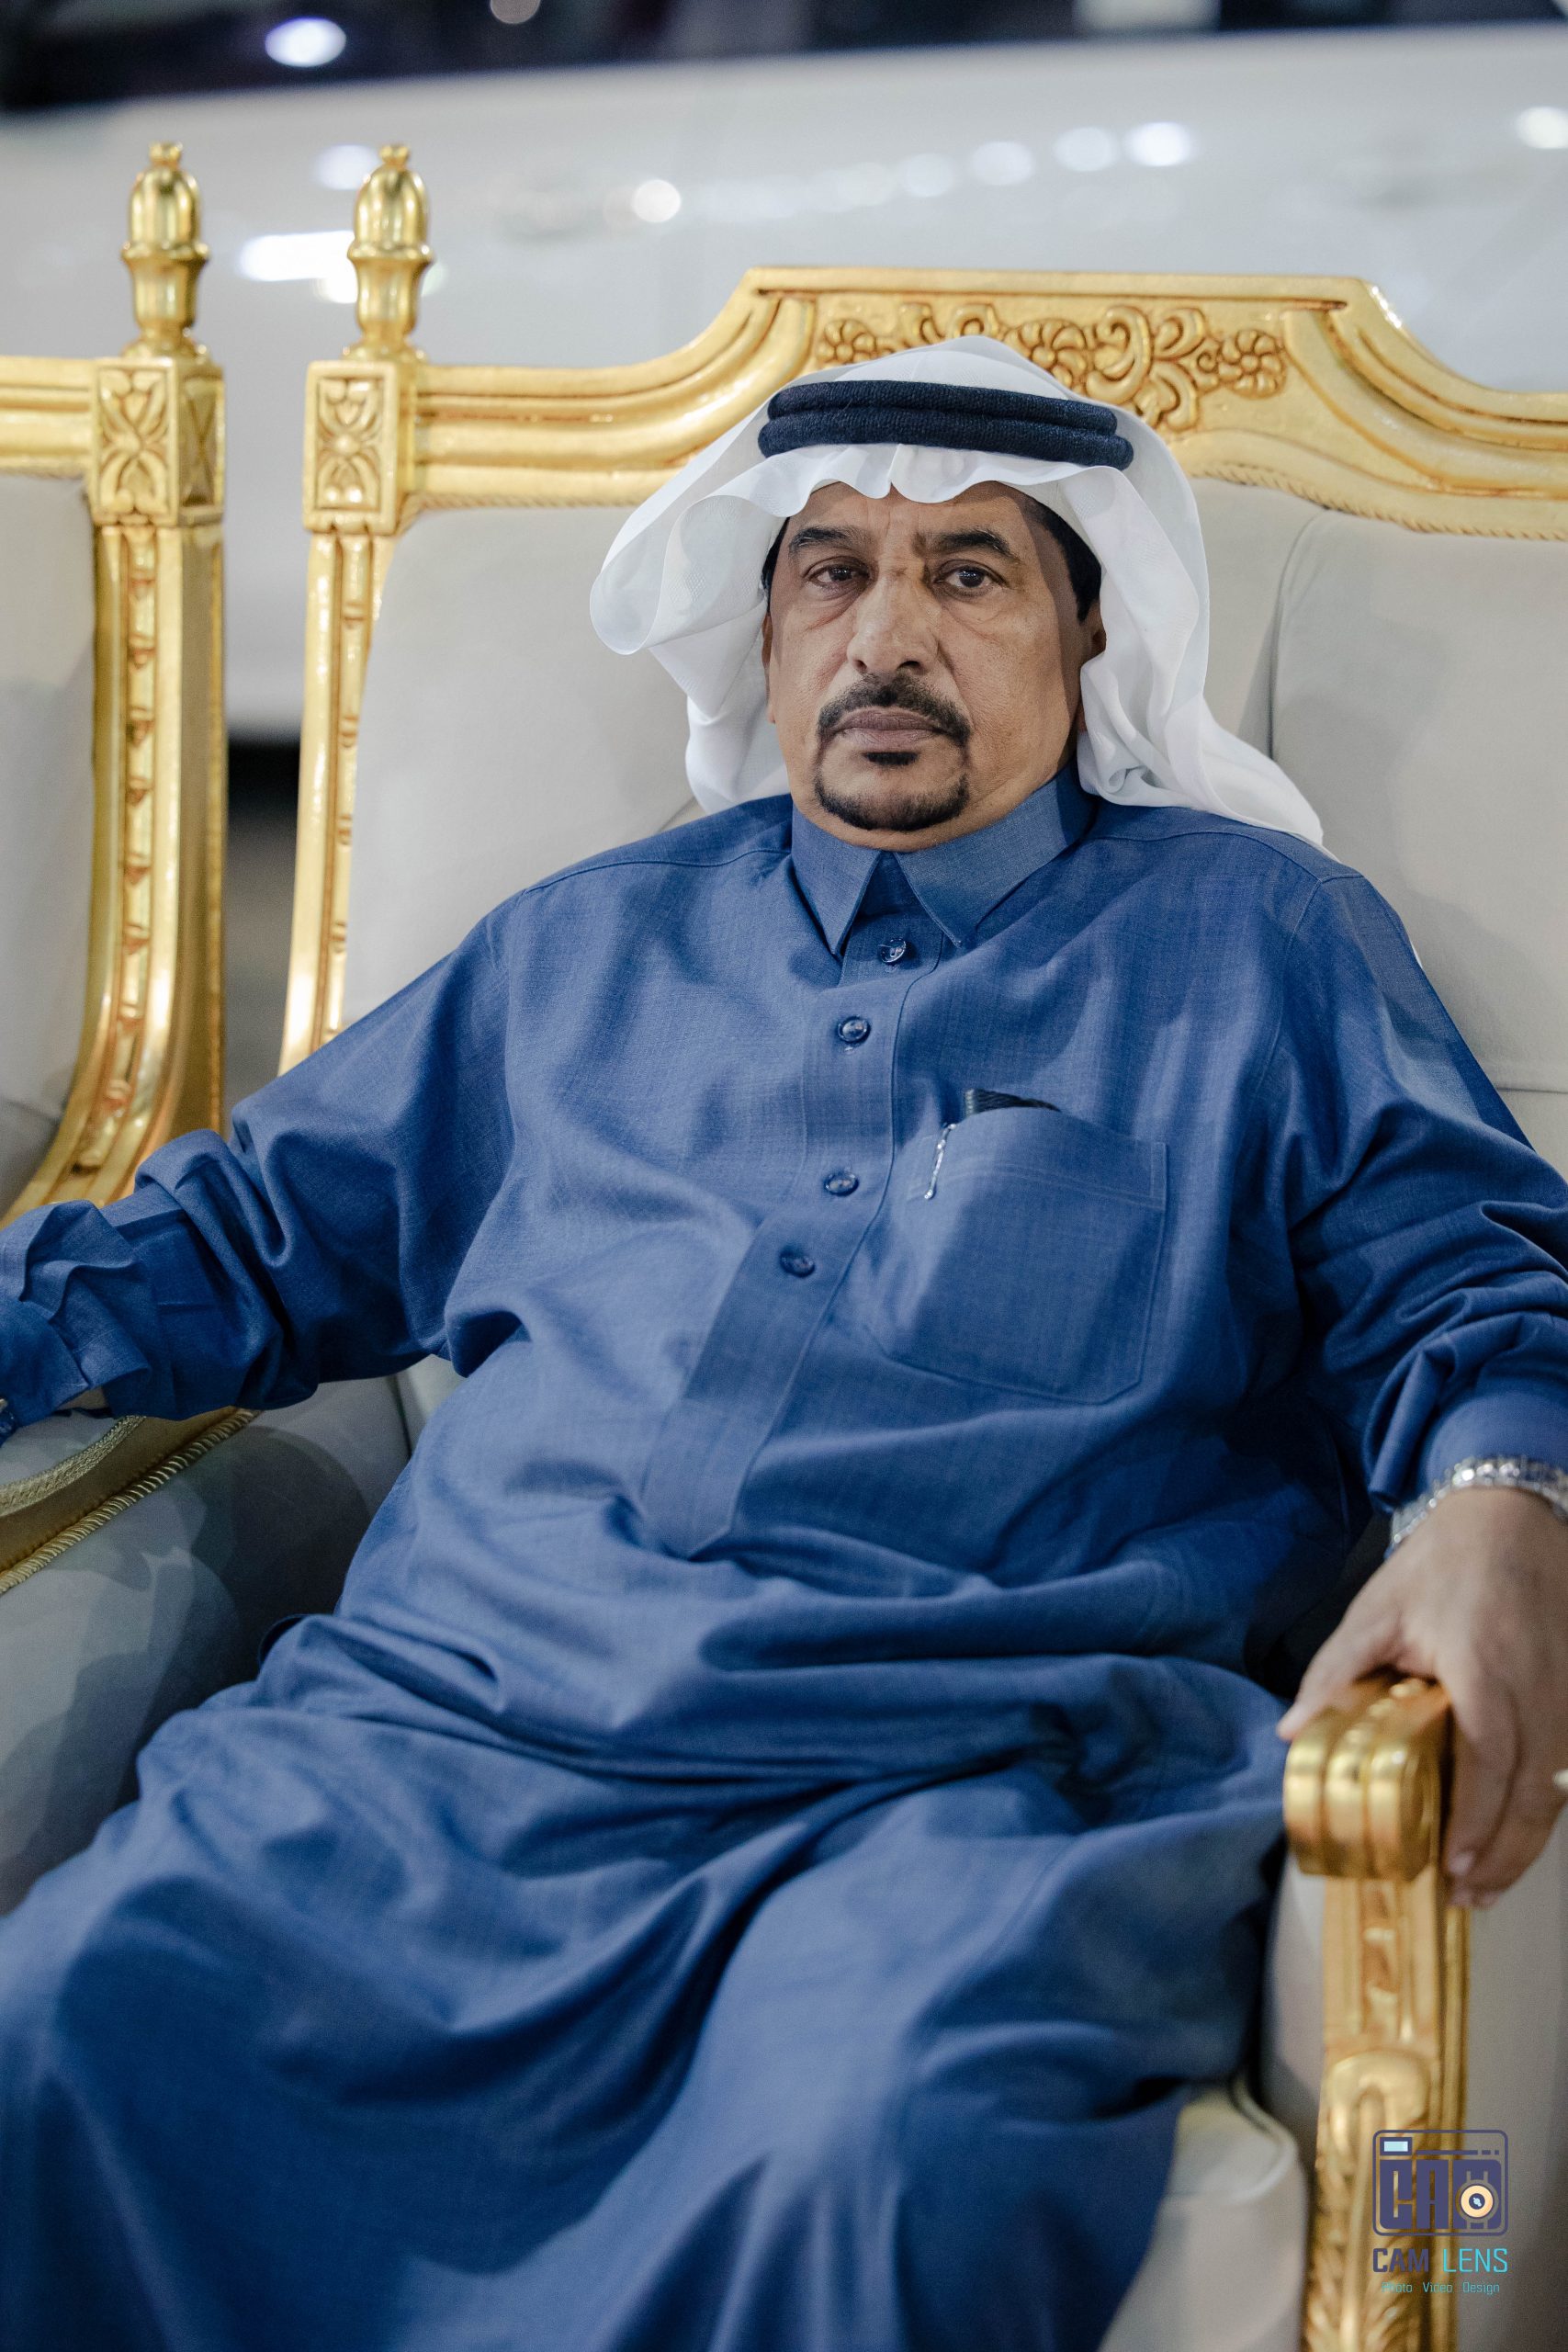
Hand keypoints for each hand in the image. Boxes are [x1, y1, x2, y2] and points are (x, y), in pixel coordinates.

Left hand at [1277, 1488, 1567, 1905]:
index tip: (1449, 1864)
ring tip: (1486, 1881)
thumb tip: (1292, 1733)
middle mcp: (1540, 1687)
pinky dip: (1543, 1805)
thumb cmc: (1442, 1561)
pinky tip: (1514, 1831)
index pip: (1490, 1762)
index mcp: (1485, 1669)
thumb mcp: (1376, 1609)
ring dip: (1527, 1840)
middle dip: (1504, 1854)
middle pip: (1536, 1792)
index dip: (1475, 1822)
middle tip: (1466, 1895)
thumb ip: (1335, 1673)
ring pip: (1560, 1786)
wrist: (1511, 1512)